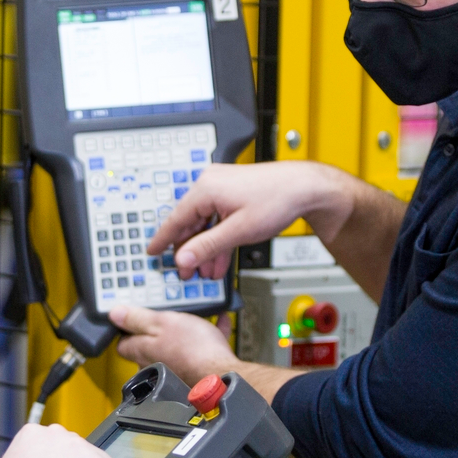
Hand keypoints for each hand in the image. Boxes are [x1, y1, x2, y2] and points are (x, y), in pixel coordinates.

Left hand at [109, 305, 242, 386]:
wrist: (222, 374)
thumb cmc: (192, 350)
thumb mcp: (162, 322)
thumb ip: (137, 319)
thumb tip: (114, 314)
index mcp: (142, 351)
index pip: (122, 343)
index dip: (125, 328)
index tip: (131, 315)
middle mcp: (155, 364)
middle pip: (148, 345)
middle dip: (157, 329)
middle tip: (165, 311)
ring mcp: (175, 368)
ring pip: (176, 345)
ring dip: (185, 330)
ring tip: (194, 315)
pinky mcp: (196, 369)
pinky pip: (199, 348)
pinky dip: (206, 336)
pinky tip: (217, 321)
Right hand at [146, 160, 340, 278]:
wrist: (305, 188)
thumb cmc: (278, 199)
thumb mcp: (239, 231)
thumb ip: (208, 246)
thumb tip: (184, 258)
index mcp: (205, 188)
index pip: (175, 219)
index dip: (163, 240)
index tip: (152, 253)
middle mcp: (209, 184)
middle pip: (189, 223)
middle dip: (190, 251)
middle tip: (187, 273)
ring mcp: (221, 187)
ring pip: (204, 223)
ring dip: (206, 248)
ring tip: (206, 272)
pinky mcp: (232, 192)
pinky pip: (216, 218)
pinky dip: (217, 238)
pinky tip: (219, 259)